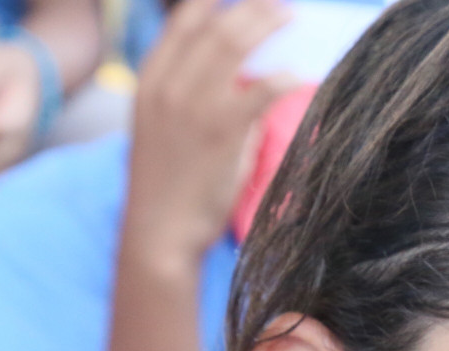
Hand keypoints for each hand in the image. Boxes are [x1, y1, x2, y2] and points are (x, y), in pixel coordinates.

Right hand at [123, 0, 298, 268]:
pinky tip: (297, 76)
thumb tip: (249, 83)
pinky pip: (259, 90)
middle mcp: (168, 85)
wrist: (158, 231)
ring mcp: (192, 106)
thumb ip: (200, 101)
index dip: (211, 3)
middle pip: (214, 27)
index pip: (182, 23)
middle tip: (279, 4)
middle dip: (250, 8)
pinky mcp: (220, 131)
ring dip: (266, 25)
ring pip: (233, 46)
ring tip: (291, 17)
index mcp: (151, 81)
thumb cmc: (170, 185)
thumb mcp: (168, 131)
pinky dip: (281, 77)